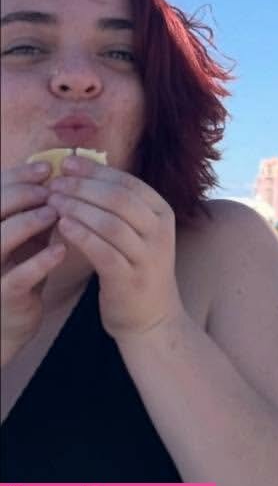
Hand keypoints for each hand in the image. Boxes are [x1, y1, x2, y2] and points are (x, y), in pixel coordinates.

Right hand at [1, 160, 66, 365]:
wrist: (10, 319)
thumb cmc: (20, 266)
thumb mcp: (27, 232)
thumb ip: (39, 206)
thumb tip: (63, 172)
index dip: (15, 176)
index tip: (45, 167)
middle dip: (20, 195)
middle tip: (50, 188)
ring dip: (26, 222)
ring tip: (54, 213)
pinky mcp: (2, 296)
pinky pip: (16, 277)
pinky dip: (39, 261)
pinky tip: (61, 250)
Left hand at [46, 155, 184, 339]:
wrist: (151, 315)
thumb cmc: (136, 267)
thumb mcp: (138, 231)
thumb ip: (119, 206)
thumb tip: (84, 174)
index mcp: (162, 212)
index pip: (128, 182)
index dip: (96, 171)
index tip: (66, 163)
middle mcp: (160, 230)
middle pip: (119, 199)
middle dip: (84, 187)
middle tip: (55, 183)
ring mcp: (147, 255)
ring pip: (110, 222)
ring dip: (78, 209)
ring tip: (52, 202)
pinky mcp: (130, 278)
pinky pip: (103, 251)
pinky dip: (82, 236)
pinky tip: (62, 226)